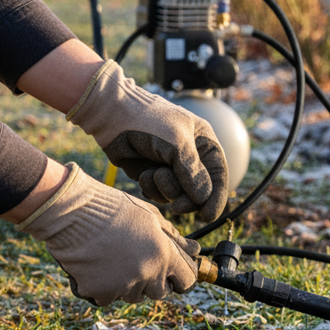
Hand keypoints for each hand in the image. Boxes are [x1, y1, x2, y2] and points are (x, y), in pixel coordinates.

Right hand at [16, 164, 199, 305]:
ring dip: (131, 283)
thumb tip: (195, 251)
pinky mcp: (99, 293)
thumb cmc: (115, 209)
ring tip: (117, 258)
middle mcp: (147, 275)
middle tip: (141, 261)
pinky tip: (99, 266)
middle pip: (161, 292)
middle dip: (156, 280)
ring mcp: (122, 287)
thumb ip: (175, 238)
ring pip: (135, 295)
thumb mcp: (152, 217)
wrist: (74, 213)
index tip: (175, 272)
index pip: (187, 280)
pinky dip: (106, 287)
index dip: (182, 276)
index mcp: (164, 255)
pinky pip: (110, 298)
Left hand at [67, 60, 227, 220]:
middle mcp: (189, 155)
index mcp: (204, 142)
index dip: (217, 196)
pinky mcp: (150, 173)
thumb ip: (193, 172)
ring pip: (177, 193)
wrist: (111, 114)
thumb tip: (204, 198)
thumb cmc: (149, 120)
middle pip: (199, 190)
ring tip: (153, 173)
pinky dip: (151, 188)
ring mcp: (169, 165)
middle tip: (177, 208)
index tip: (208, 215)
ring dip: (165, 189)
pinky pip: (157, 192)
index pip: (219, 174)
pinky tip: (143, 174)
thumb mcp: (177, 143)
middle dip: (187, 198)